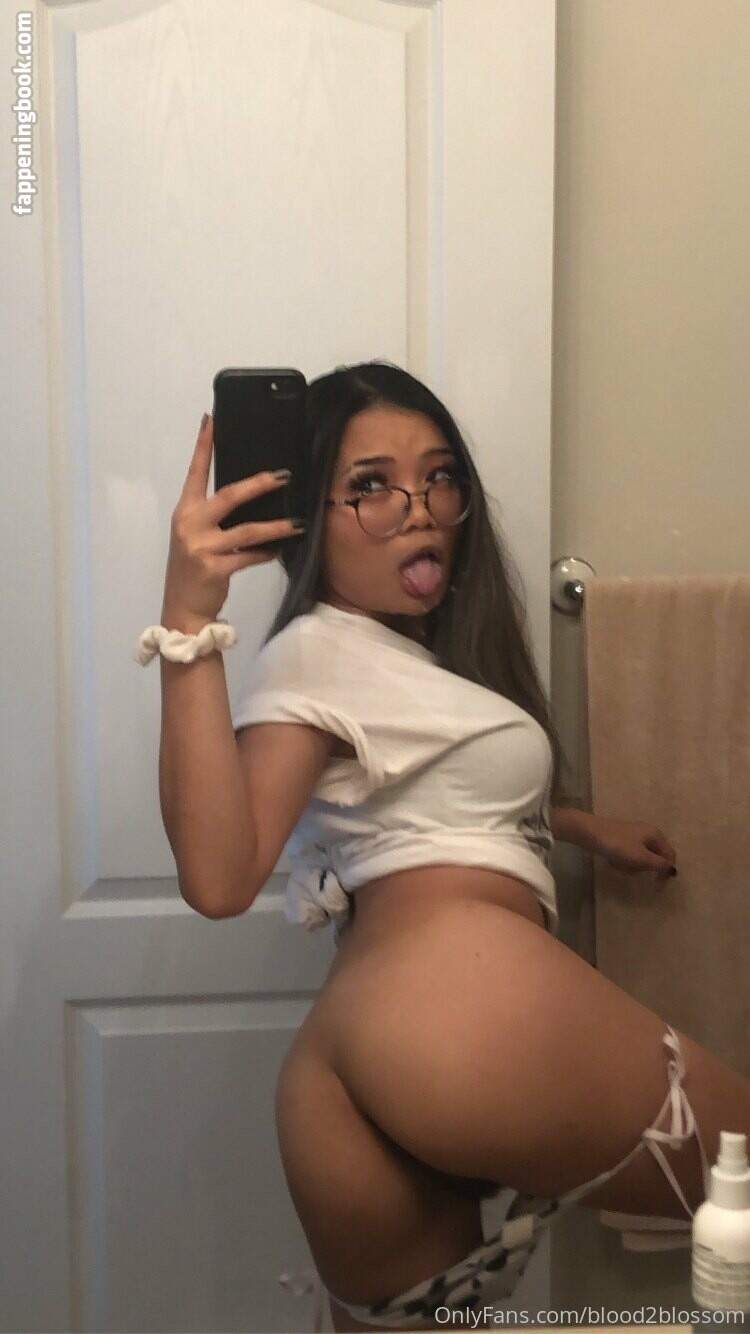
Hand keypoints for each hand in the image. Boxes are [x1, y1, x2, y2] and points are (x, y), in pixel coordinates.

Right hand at [161, 412, 304, 622]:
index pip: (194, 472)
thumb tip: (250, 496)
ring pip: (247, 530)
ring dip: (275, 526)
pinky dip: (267, 553)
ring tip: (297, 522)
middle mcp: (190, 524)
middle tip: (283, 475)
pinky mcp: (214, 568)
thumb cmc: (193, 569)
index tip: (211, 419)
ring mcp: (201, 547)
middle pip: (229, 495)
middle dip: (258, 484)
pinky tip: (280, 550)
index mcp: (185, 511)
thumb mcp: (196, 537)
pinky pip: (249, 556)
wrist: (183, 608)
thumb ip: (215, 517)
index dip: (203, 445)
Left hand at [590, 817, 677, 883]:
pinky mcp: (621, 840)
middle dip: (643, 867)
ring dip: (631, 866)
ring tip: (619, 863)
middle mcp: (647, 833)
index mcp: (655, 835)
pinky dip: (622, 861)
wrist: (590, 833)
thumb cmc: (618, 845)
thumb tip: (674, 870)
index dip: (666, 872)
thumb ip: (659, 865)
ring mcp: (633, 836)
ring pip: (640, 859)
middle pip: (654, 858)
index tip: (657, 887)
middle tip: (631, 869)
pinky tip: (612, 860)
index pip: (669, 856)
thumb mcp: (641, 857)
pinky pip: (627, 856)